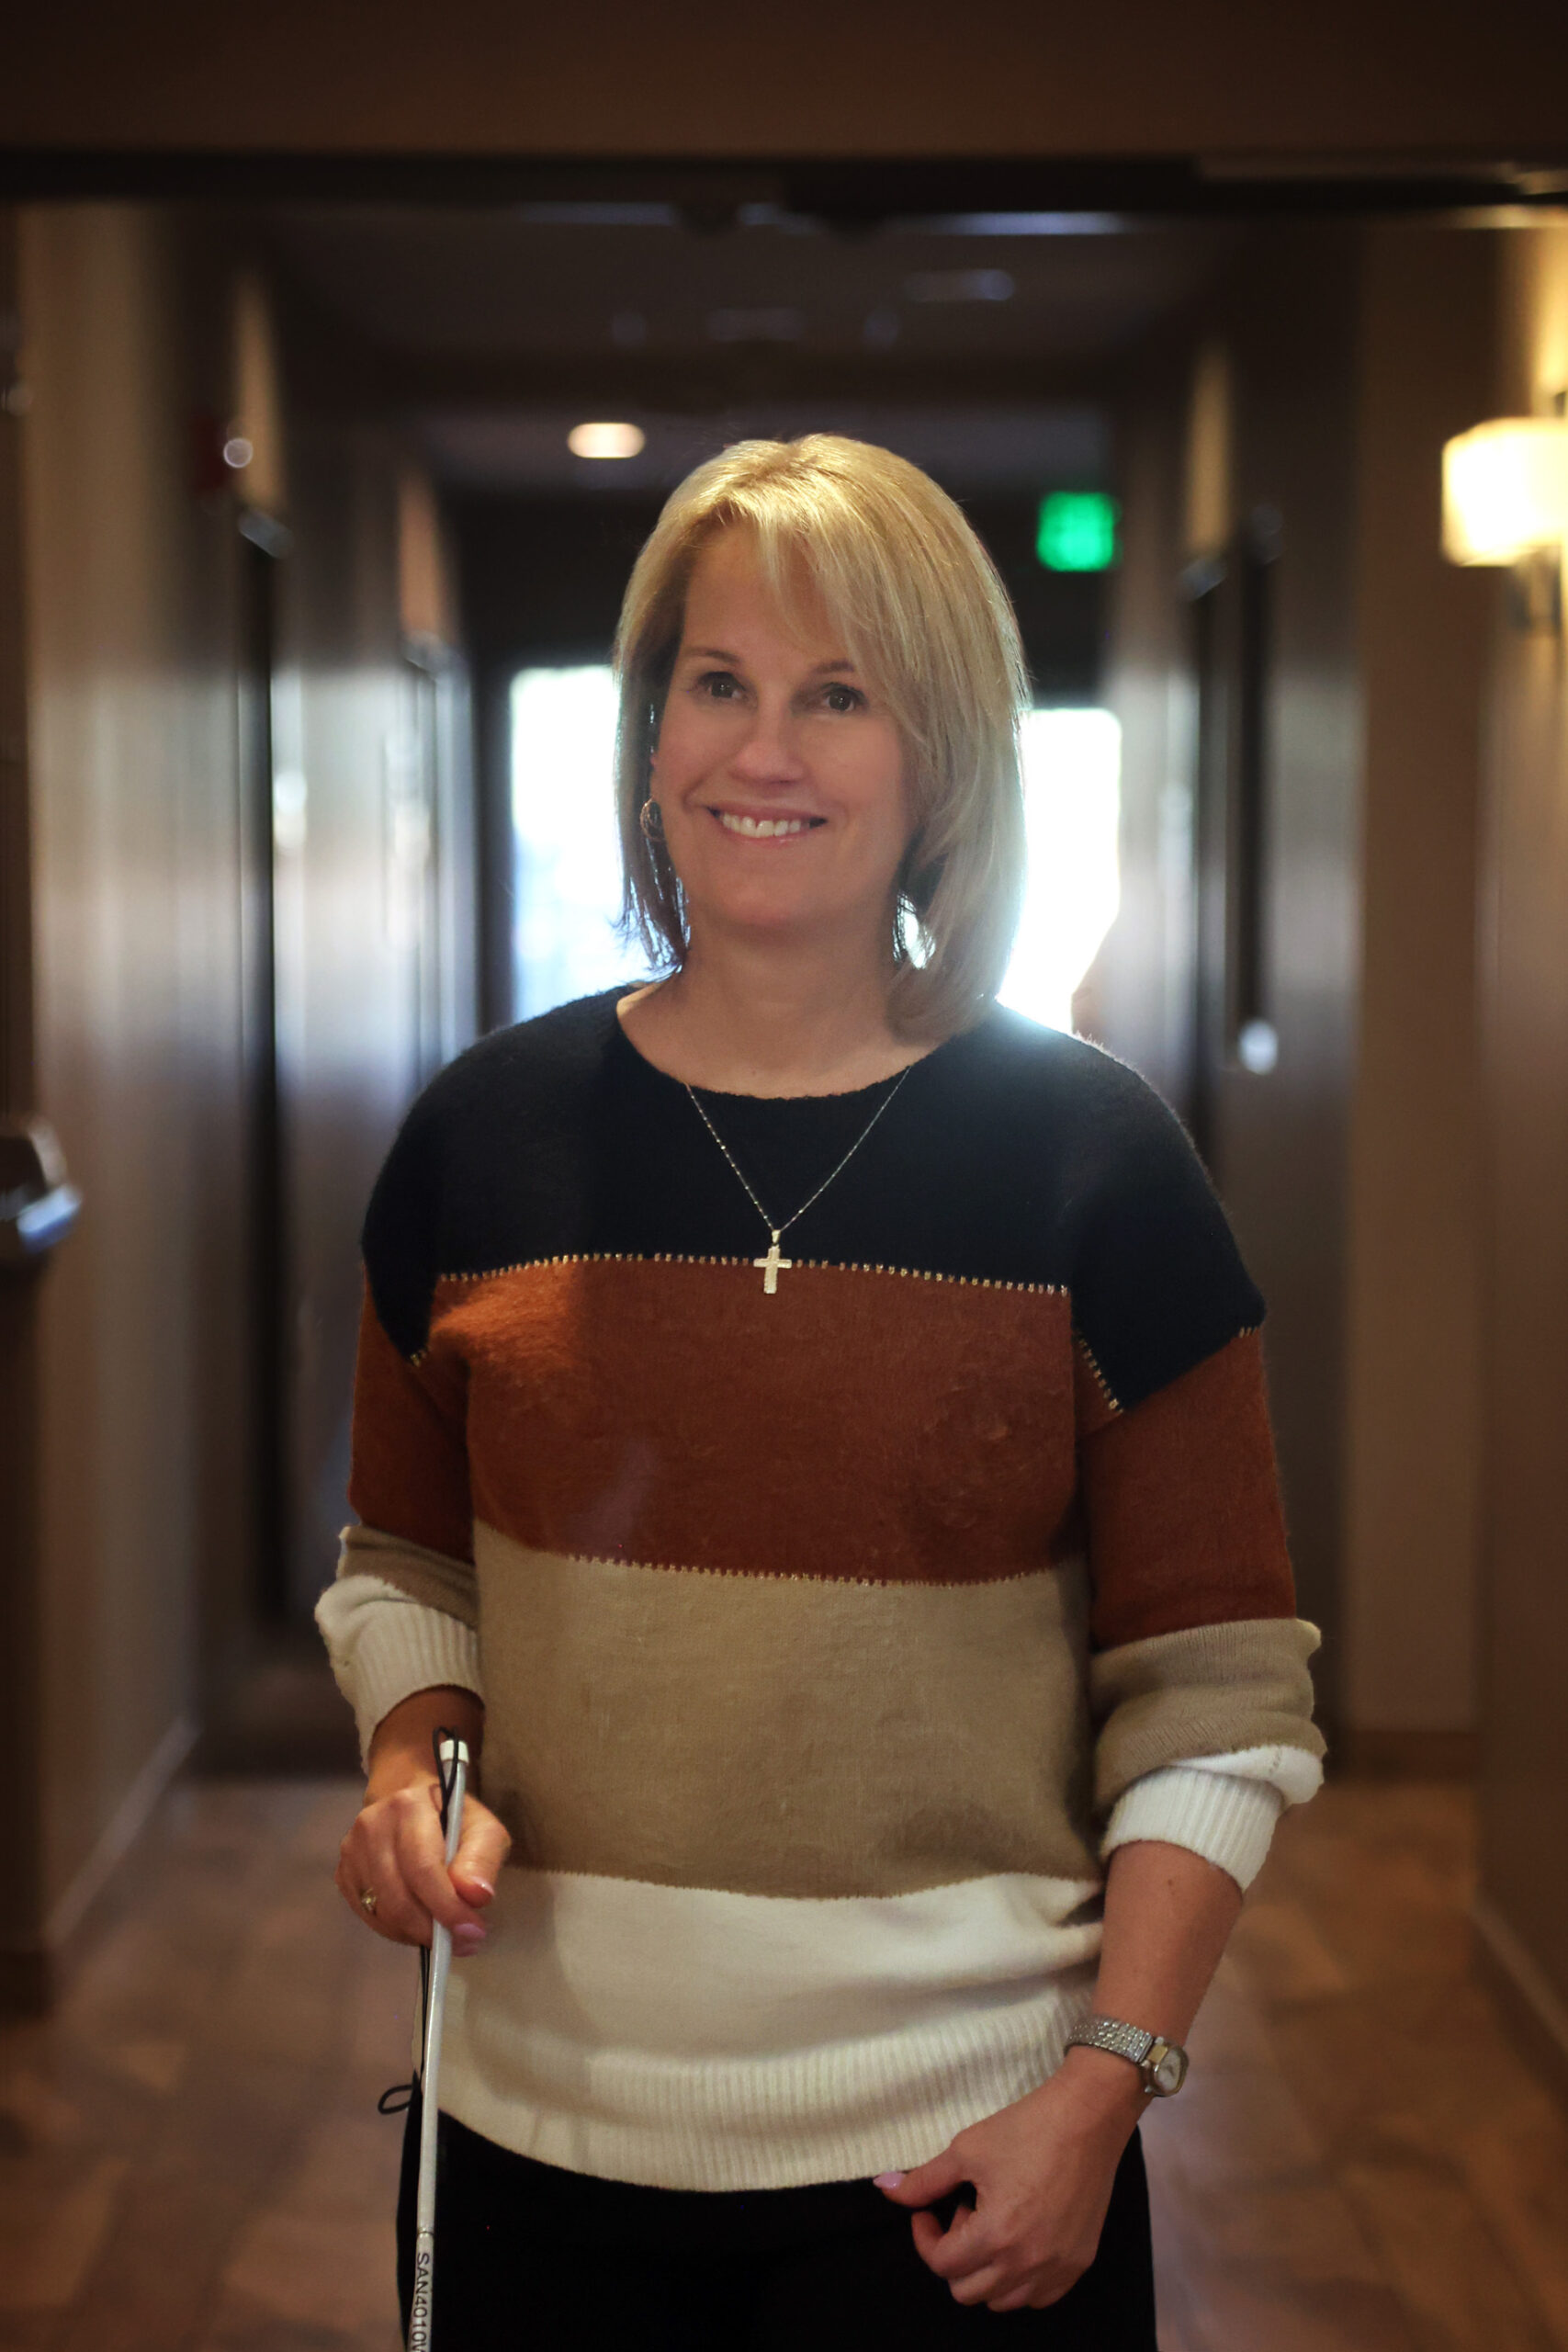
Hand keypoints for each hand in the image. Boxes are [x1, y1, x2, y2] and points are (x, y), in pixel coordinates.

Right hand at [335, 1692, 510, 1954]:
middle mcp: (371, 1825)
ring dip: (415, 1932)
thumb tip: (475, 1896)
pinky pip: (368, 1917)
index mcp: (407, 1806)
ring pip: (381, 1912)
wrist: (412, 1803)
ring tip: (443, 1933)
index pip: (422, 1868)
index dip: (446, 1907)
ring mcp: (352, 1851)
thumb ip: (482, 1859)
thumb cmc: (453, 1818)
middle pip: (397, 1897)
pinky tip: (418, 1923)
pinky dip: (396, 1930)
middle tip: (462, 1941)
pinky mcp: (344, 1874)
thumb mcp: (484, 1829)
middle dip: (432, 1928)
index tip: (471, 1931)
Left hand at [874, 2051, 1143, 2311]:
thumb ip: (923, 2181)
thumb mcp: (966, 2150)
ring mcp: (1057, 2268)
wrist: (1088, 2118)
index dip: (924, 2237)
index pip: (942, 2265)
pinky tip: (1019, 2240)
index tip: (927, 2212)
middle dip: (953, 2256)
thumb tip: (883, 2188)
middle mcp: (1027, 2263)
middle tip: (964, 2214)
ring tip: (993, 2224)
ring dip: (986, 2271)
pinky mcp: (1080, 2263)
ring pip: (1003, 2300)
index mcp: (996, 2235)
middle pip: (967, 2291)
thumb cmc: (1026, 2129)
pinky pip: (1038, 2296)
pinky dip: (1020, 2280)